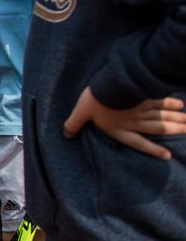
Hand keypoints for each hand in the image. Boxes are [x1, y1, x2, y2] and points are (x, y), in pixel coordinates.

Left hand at [63, 87, 185, 159]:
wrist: (110, 85)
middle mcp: (135, 121)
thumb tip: (66, 134)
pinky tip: (180, 104)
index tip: (167, 155)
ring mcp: (143, 108)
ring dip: (176, 119)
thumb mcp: (81, 112)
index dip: (152, 150)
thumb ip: (73, 124)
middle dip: (173, 131)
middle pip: (158, 128)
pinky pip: (160, 101)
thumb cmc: (95, 100)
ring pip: (163, 116)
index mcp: (120, 128)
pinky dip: (170, 103)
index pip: (139, 143)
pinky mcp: (146, 95)